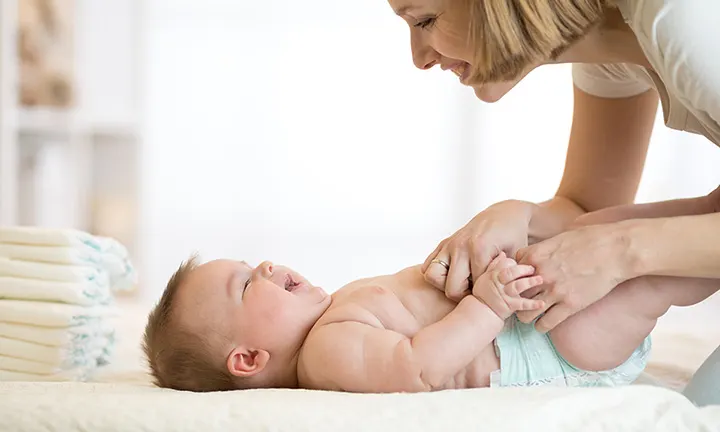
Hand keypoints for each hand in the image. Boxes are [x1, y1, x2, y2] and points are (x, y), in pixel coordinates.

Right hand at [422, 200, 533, 300]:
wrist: (504, 215)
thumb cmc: (514, 237)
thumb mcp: (517, 257)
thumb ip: (508, 277)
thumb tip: (504, 300)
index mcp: (479, 248)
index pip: (474, 288)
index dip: (484, 296)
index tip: (493, 294)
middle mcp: (460, 246)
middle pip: (451, 288)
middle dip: (464, 296)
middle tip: (477, 292)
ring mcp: (449, 244)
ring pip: (433, 277)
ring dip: (445, 285)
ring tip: (463, 283)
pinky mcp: (443, 243)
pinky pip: (428, 265)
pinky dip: (437, 274)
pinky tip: (454, 274)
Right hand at [472, 253, 544, 319]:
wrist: (482, 311)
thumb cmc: (484, 293)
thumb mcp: (485, 277)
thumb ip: (494, 265)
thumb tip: (503, 254)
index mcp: (494, 274)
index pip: (505, 264)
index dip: (514, 262)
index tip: (523, 261)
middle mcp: (499, 283)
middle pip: (511, 273)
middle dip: (523, 269)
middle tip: (533, 268)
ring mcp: (505, 294)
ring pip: (517, 286)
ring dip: (529, 282)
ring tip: (540, 280)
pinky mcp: (510, 305)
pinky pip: (522, 304)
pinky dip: (532, 304)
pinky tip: (542, 303)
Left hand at [515, 223, 630, 332]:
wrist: (616, 250)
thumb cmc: (591, 239)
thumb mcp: (560, 237)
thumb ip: (544, 249)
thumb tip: (538, 254)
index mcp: (536, 255)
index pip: (510, 272)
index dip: (514, 279)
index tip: (519, 284)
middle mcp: (541, 274)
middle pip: (514, 294)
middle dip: (516, 299)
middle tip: (520, 303)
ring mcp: (555, 291)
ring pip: (526, 313)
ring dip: (526, 316)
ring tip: (530, 316)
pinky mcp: (570, 305)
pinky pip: (546, 323)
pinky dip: (542, 326)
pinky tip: (544, 325)